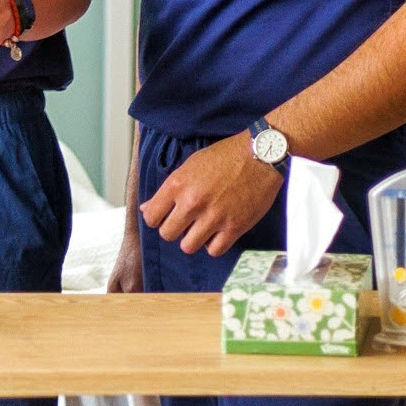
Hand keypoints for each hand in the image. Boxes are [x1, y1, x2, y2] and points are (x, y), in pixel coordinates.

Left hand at [139, 135, 285, 257]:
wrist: (260, 155)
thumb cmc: (224, 156)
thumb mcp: (190, 165)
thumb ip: (168, 189)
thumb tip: (146, 208)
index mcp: (177, 185)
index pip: (150, 217)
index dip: (156, 219)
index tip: (165, 216)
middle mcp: (192, 203)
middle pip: (167, 234)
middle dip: (174, 230)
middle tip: (185, 223)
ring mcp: (214, 217)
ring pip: (188, 246)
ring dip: (193, 240)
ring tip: (202, 228)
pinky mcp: (234, 227)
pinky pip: (214, 250)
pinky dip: (214, 245)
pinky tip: (218, 233)